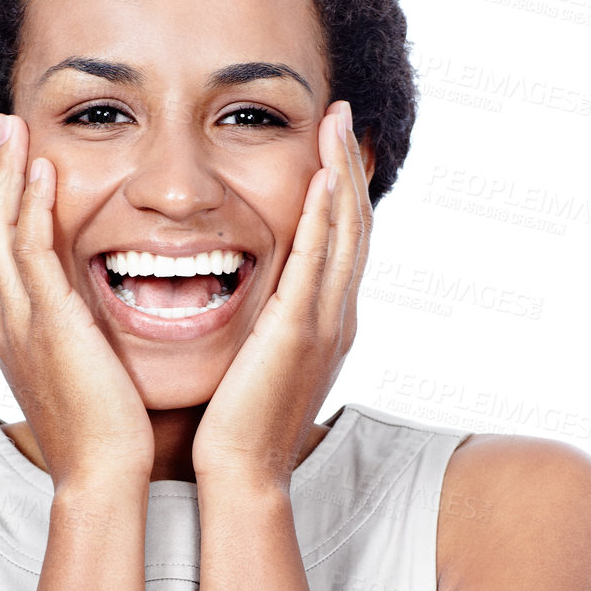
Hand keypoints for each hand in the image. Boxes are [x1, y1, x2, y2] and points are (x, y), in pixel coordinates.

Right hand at [0, 113, 154, 488]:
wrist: (102, 476)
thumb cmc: (105, 436)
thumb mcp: (83, 374)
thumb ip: (78, 338)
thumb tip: (91, 320)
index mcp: (13, 333)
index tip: (5, 161)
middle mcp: (5, 322)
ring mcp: (19, 323)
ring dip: (2, 174)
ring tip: (13, 127)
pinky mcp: (48, 326)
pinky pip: (28, 253)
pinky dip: (29, 208)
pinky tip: (42, 172)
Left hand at [190, 102, 372, 491]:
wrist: (242, 473)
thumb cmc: (237, 428)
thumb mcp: (257, 365)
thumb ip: (262, 330)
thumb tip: (250, 309)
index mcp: (326, 325)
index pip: (340, 245)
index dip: (342, 195)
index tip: (334, 149)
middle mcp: (336, 318)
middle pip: (353, 227)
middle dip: (349, 169)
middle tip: (343, 117)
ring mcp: (325, 323)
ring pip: (344, 232)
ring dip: (341, 173)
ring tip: (336, 124)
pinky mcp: (301, 330)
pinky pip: (318, 258)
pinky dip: (323, 214)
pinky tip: (320, 175)